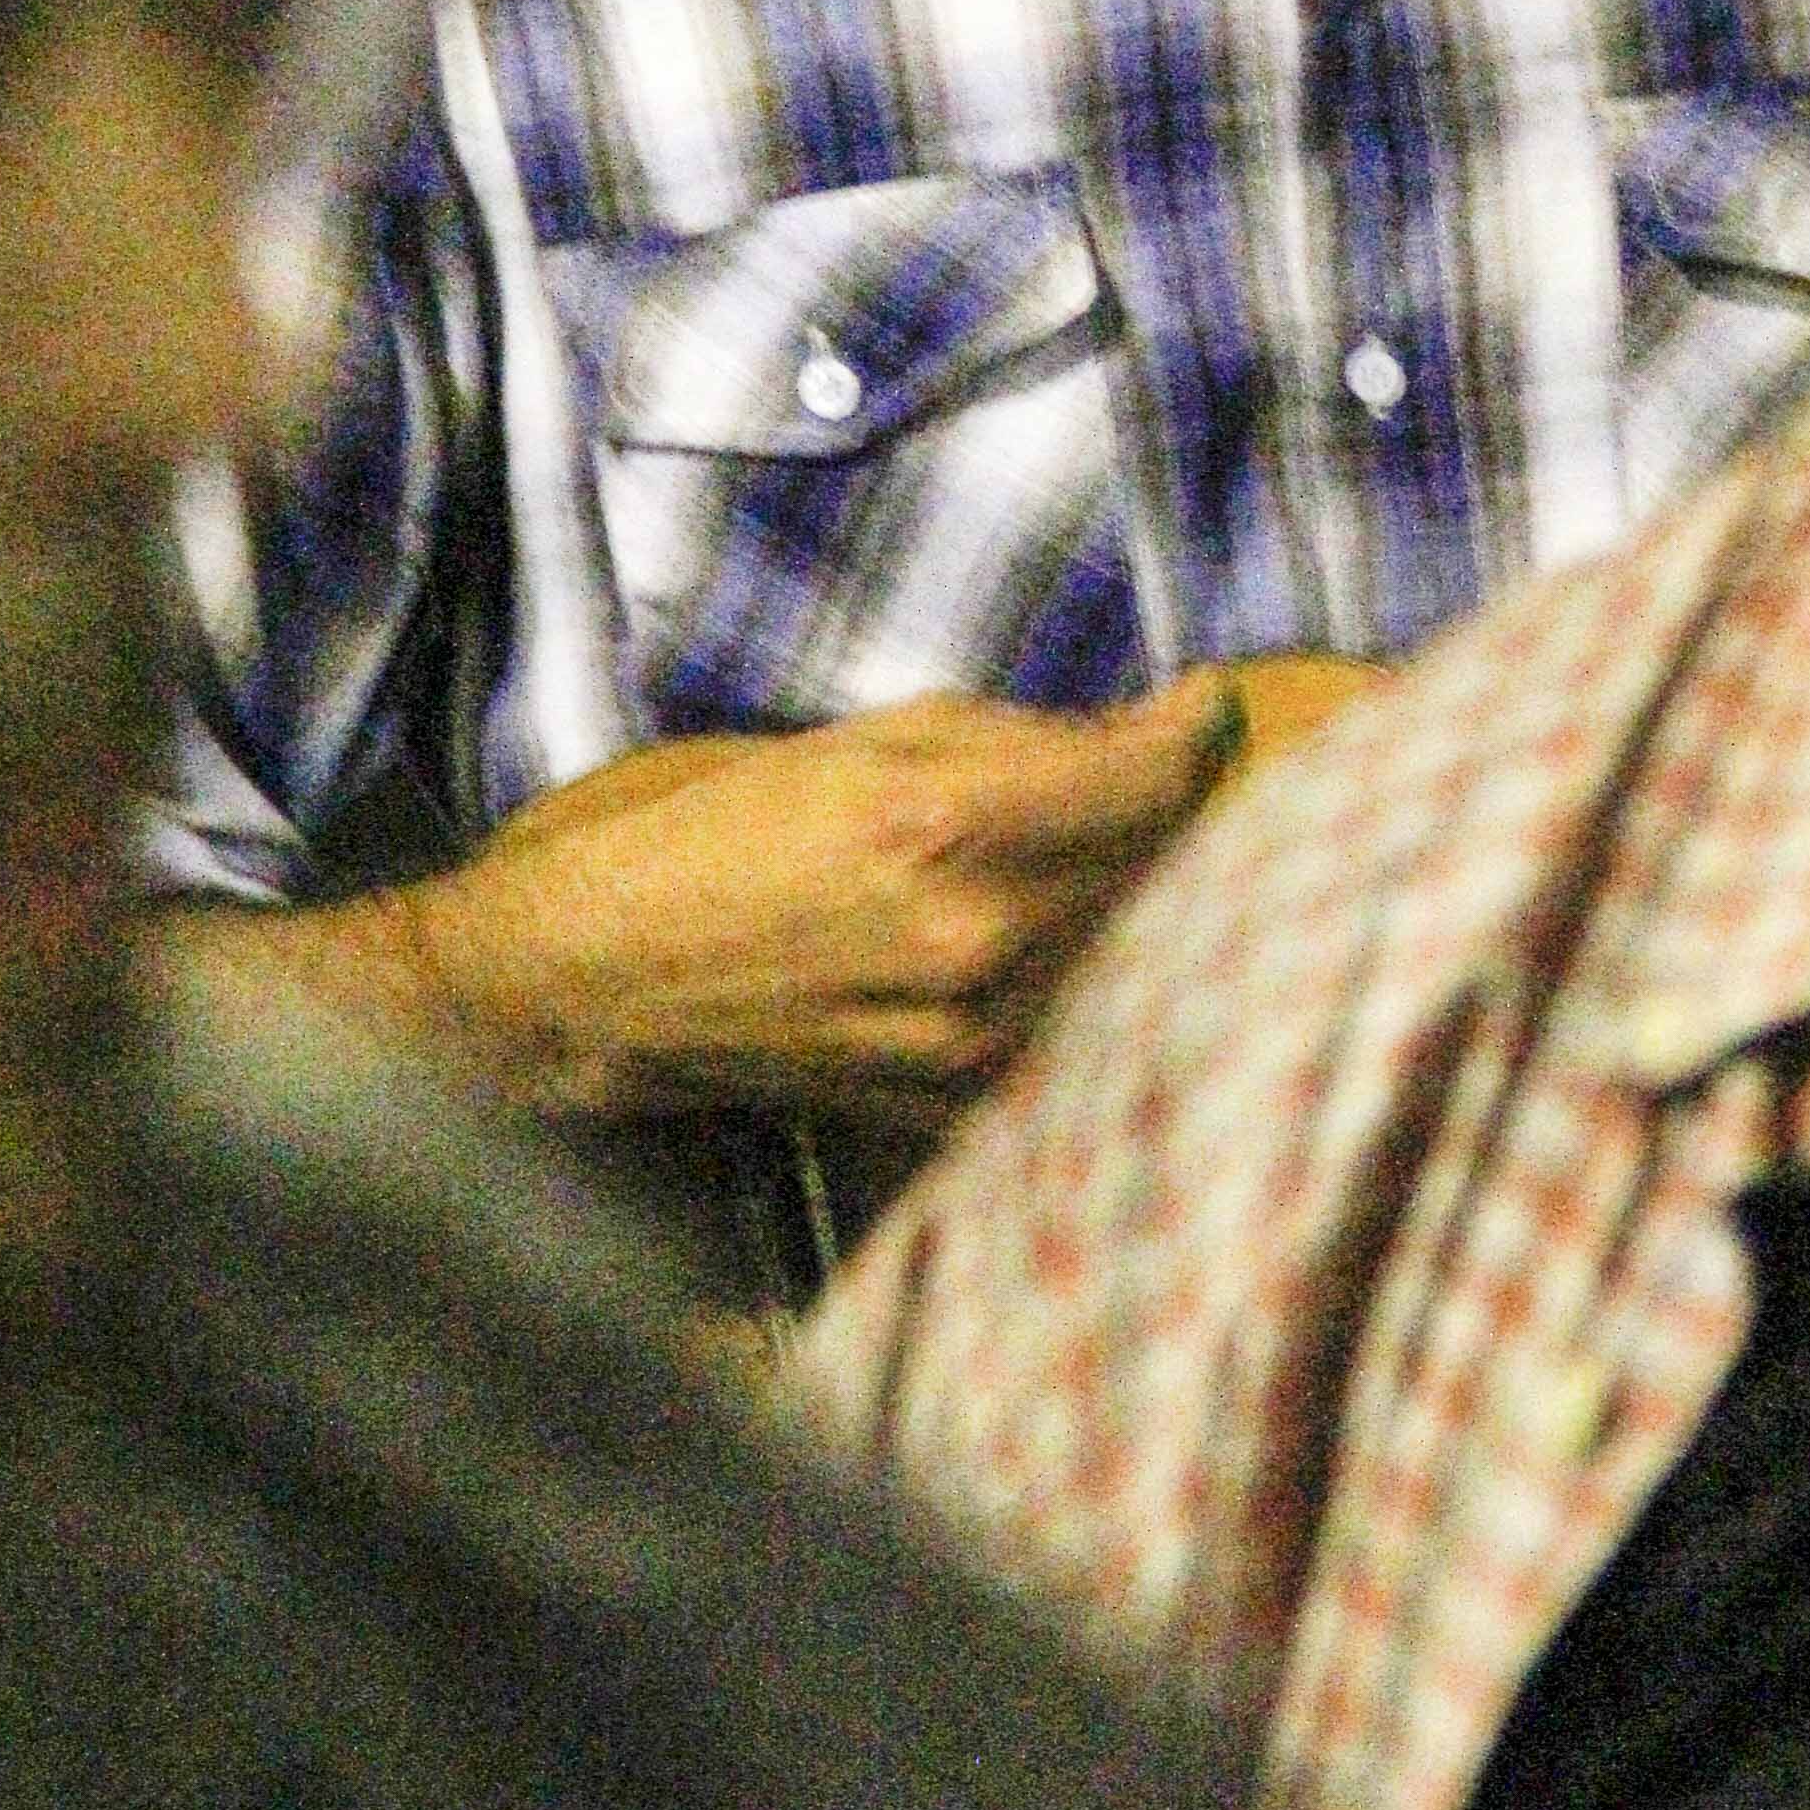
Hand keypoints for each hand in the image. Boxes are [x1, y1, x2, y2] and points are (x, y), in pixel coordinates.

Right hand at [370, 666, 1249, 1123]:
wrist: (606, 977)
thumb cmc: (724, 828)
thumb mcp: (870, 736)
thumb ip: (1028, 734)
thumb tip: (1169, 723)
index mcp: (947, 825)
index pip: (1156, 781)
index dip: (1197, 734)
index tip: (1204, 706)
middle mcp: (974, 940)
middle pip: (1165, 866)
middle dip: (1174, 811)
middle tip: (1153, 772)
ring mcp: (971, 1039)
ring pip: (1136, 948)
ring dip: (1144, 892)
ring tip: (1102, 849)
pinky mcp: (957, 1102)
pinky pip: (1079, 1026)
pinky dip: (1095, 973)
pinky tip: (1061, 933)